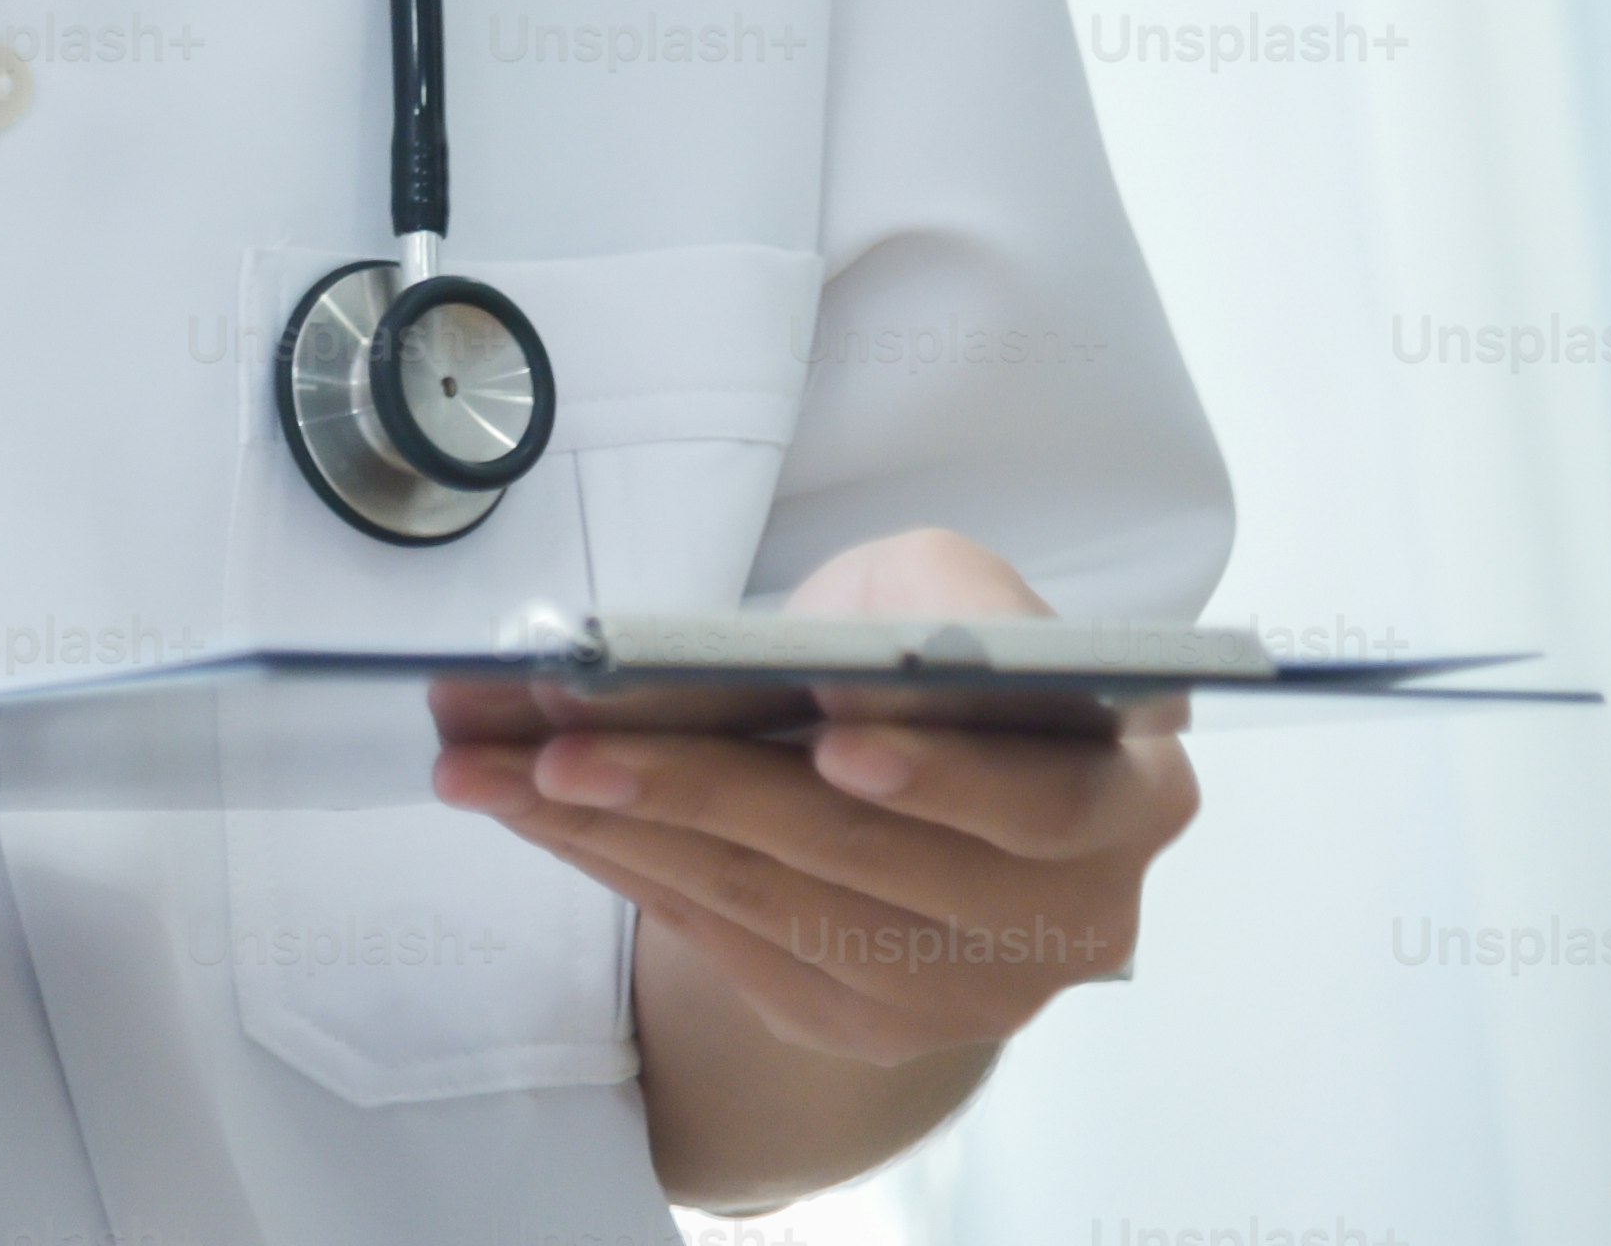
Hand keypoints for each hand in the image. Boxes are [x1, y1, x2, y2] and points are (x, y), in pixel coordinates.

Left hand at [435, 527, 1196, 1080]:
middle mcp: (1065, 915)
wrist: (920, 769)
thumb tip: (845, 664)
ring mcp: (964, 989)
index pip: (1042, 797)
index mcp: (1126, 794)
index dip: (942, 772)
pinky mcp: (862, 1019)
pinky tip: (523, 809)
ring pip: (766, 898)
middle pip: (859, 854)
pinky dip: (610, 862)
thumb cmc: (938, 656)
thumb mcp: (955, 590)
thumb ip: (938, 604)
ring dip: (609, 827)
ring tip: (484, 765)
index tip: (833, 737)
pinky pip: (718, 934)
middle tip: (558, 742)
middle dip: (693, 787)